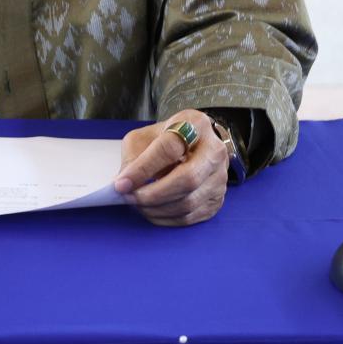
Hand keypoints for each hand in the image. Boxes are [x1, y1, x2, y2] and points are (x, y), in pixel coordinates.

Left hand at [112, 109, 229, 226]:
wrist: (195, 144)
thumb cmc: (168, 139)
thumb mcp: (146, 137)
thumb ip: (134, 157)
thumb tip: (124, 184)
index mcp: (195, 125)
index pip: (169, 149)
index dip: (143, 169)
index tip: (122, 183)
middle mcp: (214, 150)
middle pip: (187, 179)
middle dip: (153, 194)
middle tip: (130, 198)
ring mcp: (220, 177)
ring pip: (189, 202)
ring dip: (158, 209)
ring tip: (138, 205)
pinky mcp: (218, 198)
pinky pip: (191, 216)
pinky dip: (167, 219)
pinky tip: (153, 211)